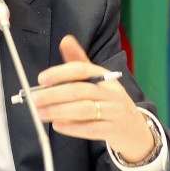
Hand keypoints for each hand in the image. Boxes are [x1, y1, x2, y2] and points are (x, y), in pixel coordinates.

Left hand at [34, 35, 153, 162]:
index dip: (61, 73)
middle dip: (54, 95)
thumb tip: (65, 40)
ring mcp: (114, 112)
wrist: (135, 128)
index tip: (41, 78)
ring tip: (40, 113)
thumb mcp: (97, 79)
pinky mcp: (113, 131)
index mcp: (105, 76)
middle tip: (34, 98)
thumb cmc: (109, 100)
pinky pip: (92, 129)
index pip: (82, 70)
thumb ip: (79, 61)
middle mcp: (111, 92)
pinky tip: (57, 126)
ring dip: (59, 111)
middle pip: (80, 90)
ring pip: (84, 110)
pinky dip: (73, 128)